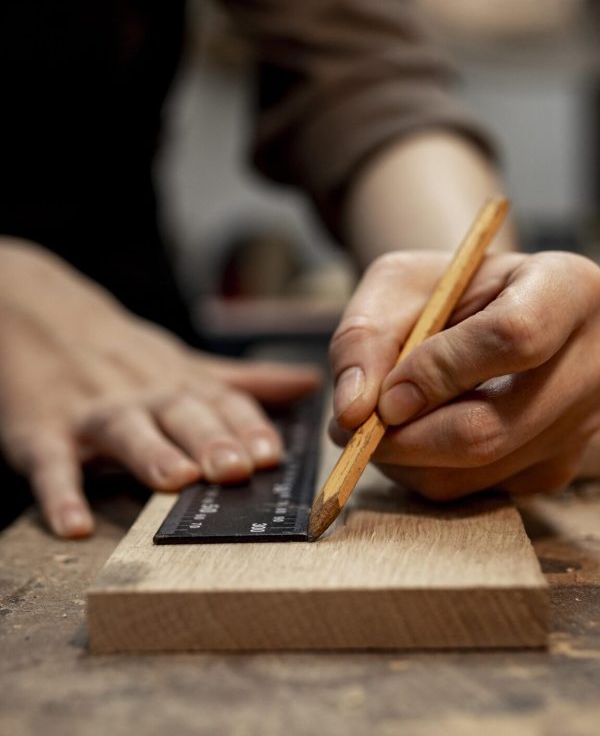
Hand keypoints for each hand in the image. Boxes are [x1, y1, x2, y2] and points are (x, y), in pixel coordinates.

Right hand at [0, 240, 320, 537]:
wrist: (41, 320)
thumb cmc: (131, 359)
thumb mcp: (189, 365)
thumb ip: (247, 383)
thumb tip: (311, 383)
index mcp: (182, 384)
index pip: (224, 404)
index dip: (249, 428)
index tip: (272, 455)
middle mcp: (145, 396)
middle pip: (182, 414)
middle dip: (211, 440)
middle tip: (236, 469)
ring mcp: (93, 413)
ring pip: (125, 430)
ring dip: (152, 453)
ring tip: (176, 479)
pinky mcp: (42, 434)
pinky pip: (51, 464)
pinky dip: (60, 494)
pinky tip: (74, 525)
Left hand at [328, 250, 599, 499]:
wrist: (476, 315)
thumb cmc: (438, 293)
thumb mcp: (392, 289)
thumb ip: (363, 340)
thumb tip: (355, 413)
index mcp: (569, 286)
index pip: (515, 336)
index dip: (439, 372)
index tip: (385, 395)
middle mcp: (593, 358)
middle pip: (495, 426)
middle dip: (408, 437)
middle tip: (357, 427)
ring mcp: (583, 421)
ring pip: (479, 468)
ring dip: (408, 459)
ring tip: (379, 425)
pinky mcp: (558, 466)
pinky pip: (480, 491)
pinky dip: (428, 473)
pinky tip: (418, 436)